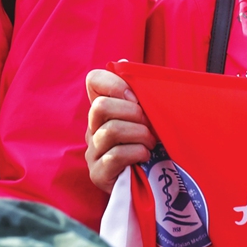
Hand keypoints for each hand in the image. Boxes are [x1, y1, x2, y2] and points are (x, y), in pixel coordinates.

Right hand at [85, 69, 156, 193]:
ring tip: (151, 142)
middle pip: (101, 107)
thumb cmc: (151, 143)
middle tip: (149, 124)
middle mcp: (92, 127)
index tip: (135, 97)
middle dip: (132, 113)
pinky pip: (115, 156)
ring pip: (110, 131)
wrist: (154, 184)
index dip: (114, 83)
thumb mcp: (148, 116)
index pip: (93, 80)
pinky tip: (146, 156)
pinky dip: (137, 152)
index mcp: (105, 108)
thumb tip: (123, 63)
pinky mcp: (98, 174)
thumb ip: (139, 93)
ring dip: (139, 134)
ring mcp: (92, 151)